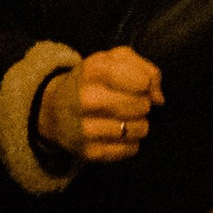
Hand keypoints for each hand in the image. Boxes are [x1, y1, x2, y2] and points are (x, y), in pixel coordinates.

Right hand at [39, 44, 161, 165]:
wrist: (53, 107)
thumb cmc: (92, 80)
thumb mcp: (113, 60)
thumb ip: (144, 69)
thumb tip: (159, 98)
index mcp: (94, 70)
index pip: (141, 82)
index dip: (145, 84)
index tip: (136, 84)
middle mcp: (88, 99)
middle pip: (143, 106)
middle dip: (142, 104)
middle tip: (128, 102)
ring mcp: (87, 128)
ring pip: (141, 130)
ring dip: (138, 124)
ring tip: (123, 118)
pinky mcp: (90, 152)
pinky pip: (131, 149)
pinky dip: (130, 142)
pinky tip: (117, 133)